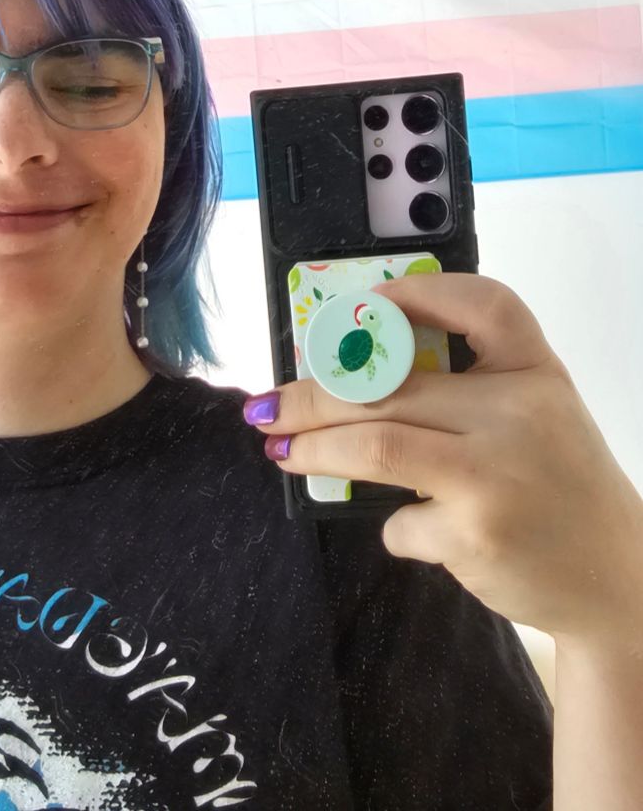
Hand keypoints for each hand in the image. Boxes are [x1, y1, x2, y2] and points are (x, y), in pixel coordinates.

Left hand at [245, 273, 642, 646]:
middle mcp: (520, 413)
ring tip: (280, 450)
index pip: (484, 304)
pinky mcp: (476, 532)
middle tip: (268, 407)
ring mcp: (496, 473)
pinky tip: (406, 528)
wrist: (619, 581)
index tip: (363, 305)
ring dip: (312, 447)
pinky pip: (398, 520)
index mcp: (536, 374)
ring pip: (374, 442)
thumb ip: (466, 394)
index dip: (418, 294)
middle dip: (311, 395)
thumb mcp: (533, 421)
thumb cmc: (559, 490)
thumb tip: (351, 381)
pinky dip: (390, 525)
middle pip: (390, 384)